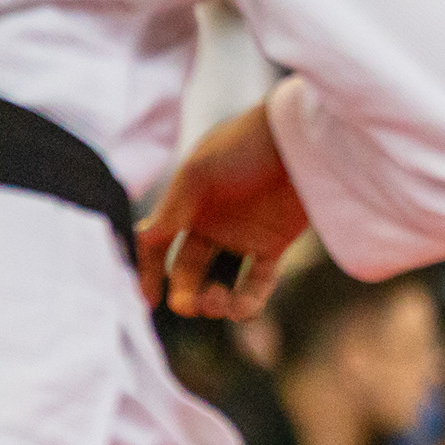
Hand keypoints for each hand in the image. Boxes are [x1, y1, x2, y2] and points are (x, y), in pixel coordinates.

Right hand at [139, 100, 309, 320]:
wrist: (302, 138)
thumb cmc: (246, 145)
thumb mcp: (200, 173)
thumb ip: (172, 209)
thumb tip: (142, 238)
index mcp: (187, 205)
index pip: (158, 245)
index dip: (148, 272)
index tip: (148, 300)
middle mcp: (212, 224)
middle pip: (188, 272)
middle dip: (185, 295)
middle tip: (189, 304)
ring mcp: (243, 236)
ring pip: (220, 285)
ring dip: (214, 303)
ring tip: (219, 299)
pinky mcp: (274, 245)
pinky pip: (256, 285)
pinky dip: (247, 303)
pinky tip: (242, 307)